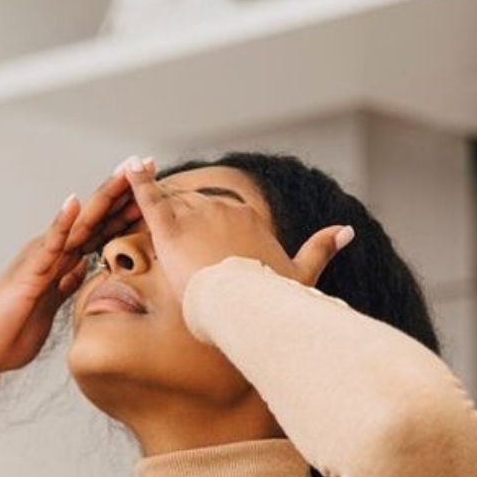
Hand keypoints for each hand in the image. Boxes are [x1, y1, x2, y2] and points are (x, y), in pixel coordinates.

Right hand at [0, 159, 152, 373]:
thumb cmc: (15, 325)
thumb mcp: (52, 302)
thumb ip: (67, 281)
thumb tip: (84, 268)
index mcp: (63, 259)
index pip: (101, 228)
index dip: (127, 207)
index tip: (155, 188)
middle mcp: (54, 251)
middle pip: (95, 216)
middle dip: (122, 190)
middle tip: (146, 162)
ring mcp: (42, 258)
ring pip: (78, 222)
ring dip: (102, 197)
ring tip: (122, 173)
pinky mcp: (30, 272)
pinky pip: (49, 245)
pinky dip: (62, 224)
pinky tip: (74, 204)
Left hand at [121, 158, 354, 303]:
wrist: (247, 308)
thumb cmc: (273, 298)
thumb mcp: (301, 274)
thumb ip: (321, 249)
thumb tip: (348, 230)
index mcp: (248, 219)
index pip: (221, 214)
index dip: (207, 228)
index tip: (201, 246)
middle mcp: (223, 209)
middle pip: (194, 208)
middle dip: (181, 223)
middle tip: (165, 241)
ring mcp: (197, 217)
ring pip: (172, 206)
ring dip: (156, 209)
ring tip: (145, 220)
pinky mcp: (171, 229)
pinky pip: (150, 199)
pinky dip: (138, 183)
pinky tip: (128, 168)